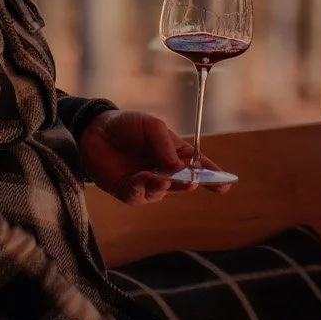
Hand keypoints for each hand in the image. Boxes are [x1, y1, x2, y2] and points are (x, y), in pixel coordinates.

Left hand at [80, 108, 229, 202]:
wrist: (95, 129)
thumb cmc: (128, 124)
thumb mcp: (152, 126)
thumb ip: (165, 145)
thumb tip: (179, 168)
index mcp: (176, 154)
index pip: (198, 166)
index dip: (213, 176)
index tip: (225, 184)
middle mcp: (165, 172)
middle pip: (183, 183)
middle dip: (189, 184)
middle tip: (192, 182)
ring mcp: (147, 183)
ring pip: (161, 192)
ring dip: (163, 186)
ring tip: (163, 179)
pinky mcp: (128, 191)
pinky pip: (139, 195)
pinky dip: (143, 187)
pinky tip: (144, 178)